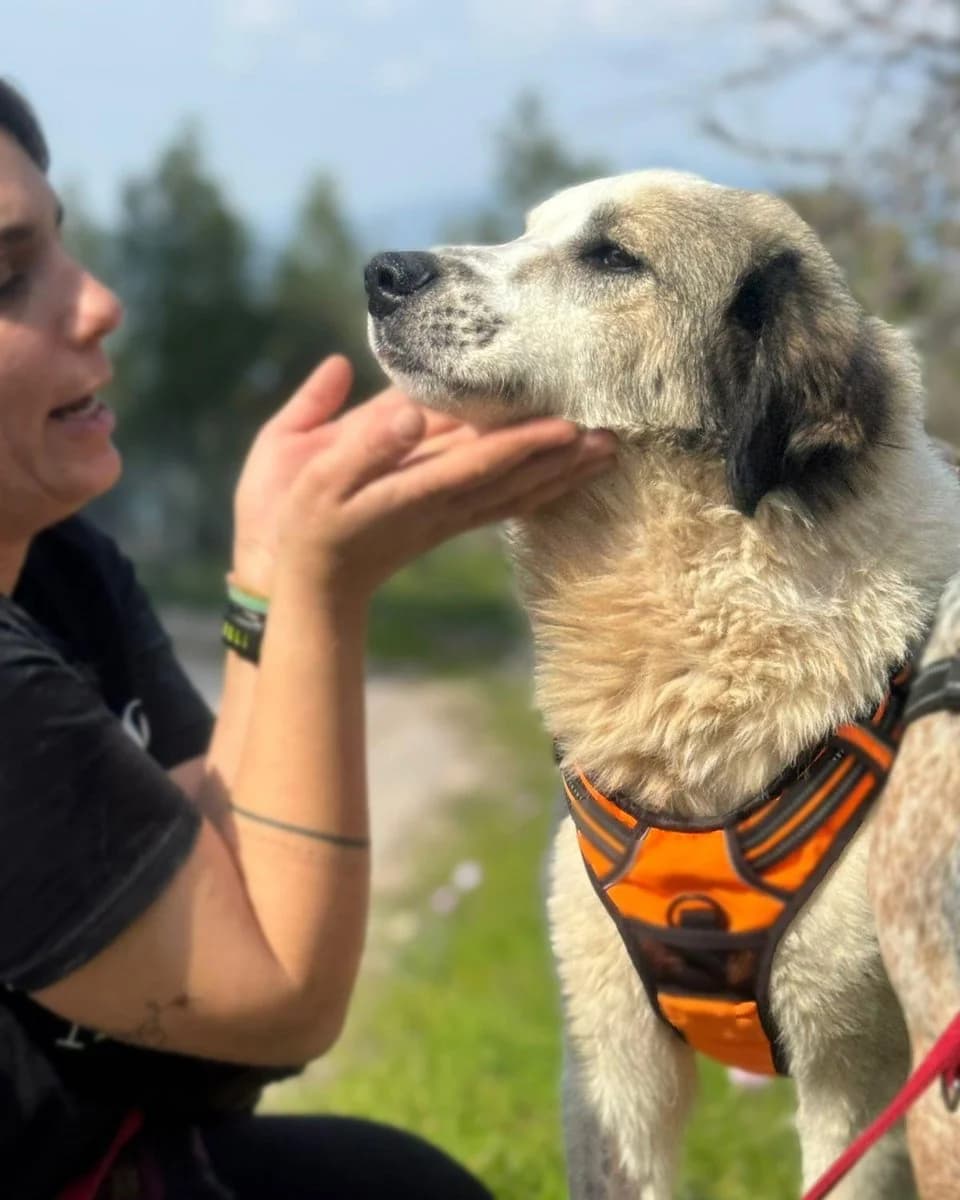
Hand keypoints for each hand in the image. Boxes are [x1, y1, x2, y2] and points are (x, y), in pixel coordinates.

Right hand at [233, 356, 617, 599]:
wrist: (310, 590)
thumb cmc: (302, 524)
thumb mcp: (313, 477)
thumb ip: (362, 443)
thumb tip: (410, 413)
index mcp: (411, 491)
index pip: (479, 463)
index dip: (524, 443)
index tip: (568, 426)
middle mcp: (439, 508)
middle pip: (514, 480)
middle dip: (563, 459)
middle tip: (615, 437)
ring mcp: (446, 521)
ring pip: (517, 496)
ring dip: (562, 476)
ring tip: (604, 455)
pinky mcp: (445, 527)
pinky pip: (504, 507)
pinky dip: (540, 493)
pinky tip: (561, 482)